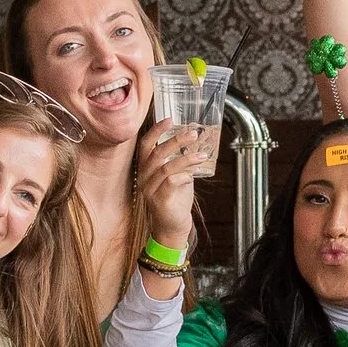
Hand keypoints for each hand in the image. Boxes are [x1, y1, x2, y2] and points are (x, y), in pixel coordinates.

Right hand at [135, 118, 200, 254]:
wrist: (172, 226)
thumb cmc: (175, 199)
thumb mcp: (177, 175)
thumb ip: (180, 160)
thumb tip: (194, 141)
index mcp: (146, 169)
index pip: (146, 145)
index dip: (156, 131)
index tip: (170, 120)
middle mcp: (145, 178)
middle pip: (156, 153)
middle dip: (175, 141)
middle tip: (193, 134)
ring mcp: (150, 190)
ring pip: (165, 167)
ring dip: (186, 158)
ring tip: (202, 155)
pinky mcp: (159, 201)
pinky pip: (171, 183)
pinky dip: (184, 176)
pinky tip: (193, 175)